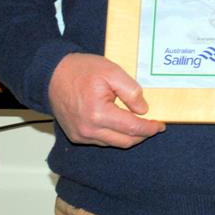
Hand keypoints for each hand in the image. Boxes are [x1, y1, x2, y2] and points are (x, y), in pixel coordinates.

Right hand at [48, 52, 165, 147]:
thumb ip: (131, 91)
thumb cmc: (82, 70)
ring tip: (140, 124)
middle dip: (142, 135)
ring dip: (129, 136)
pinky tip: (122, 124)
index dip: (149, 128)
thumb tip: (143, 110)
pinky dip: (115, 135)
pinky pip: (101, 140)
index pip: (132, 128)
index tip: (161, 125)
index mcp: (98, 114)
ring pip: (113, 143)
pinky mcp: (76, 135)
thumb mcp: (112, 72)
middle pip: (124, 141)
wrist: (53, 75)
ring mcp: (81, 135)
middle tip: (154, 125)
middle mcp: (88, 129)